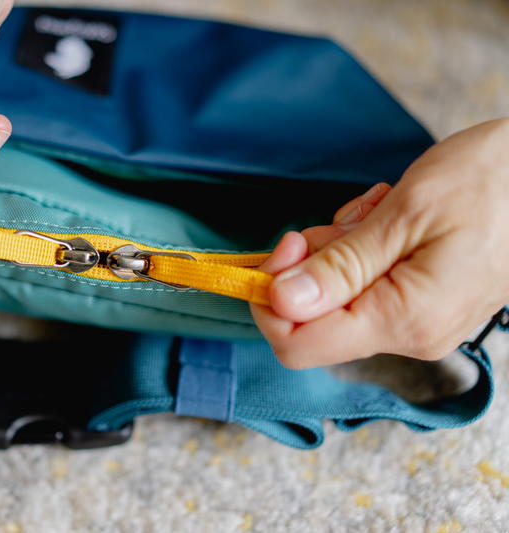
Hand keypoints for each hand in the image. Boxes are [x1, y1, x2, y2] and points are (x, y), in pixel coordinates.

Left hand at [251, 118, 508, 367]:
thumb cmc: (492, 184)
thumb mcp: (404, 216)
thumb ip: (339, 267)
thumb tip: (280, 301)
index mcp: (403, 322)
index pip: (296, 344)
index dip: (272, 297)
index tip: (287, 244)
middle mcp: (409, 336)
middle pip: (314, 319)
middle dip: (312, 264)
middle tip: (348, 220)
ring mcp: (418, 323)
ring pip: (339, 298)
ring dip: (341, 249)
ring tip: (381, 212)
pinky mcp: (423, 305)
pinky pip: (367, 287)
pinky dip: (363, 251)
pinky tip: (393, 220)